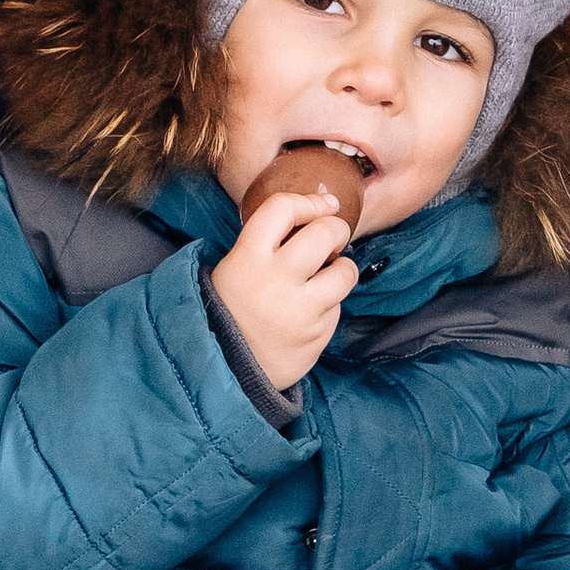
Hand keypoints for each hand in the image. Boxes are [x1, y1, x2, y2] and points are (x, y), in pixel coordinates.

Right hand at [211, 190, 357, 388]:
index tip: (326, 205)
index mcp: (247, 257)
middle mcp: (275, 280)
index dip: (310, 202)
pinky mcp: (315, 336)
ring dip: (342, 268)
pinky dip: (329, 306)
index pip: (283, 208)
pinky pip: (337, 309)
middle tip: (331, 239)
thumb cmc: (233, 308)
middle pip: (326, 233)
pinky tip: (309, 313)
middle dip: (336, 231)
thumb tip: (318, 213)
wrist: (224, 367)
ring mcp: (299, 310)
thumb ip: (269, 242)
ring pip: (345, 272)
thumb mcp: (235, 267)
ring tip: (328, 274)